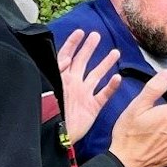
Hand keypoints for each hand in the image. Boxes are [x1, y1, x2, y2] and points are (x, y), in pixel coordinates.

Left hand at [55, 29, 121, 145]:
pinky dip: (112, 86)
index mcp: (62, 78)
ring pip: (97, 75)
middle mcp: (74, 83)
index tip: (80, 32)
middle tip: (96, 36)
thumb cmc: (49, 112)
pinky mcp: (93, 107)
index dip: (73, 43)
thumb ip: (58, 71)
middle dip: (89, 48)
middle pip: (83, 61)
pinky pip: (104, 94)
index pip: (67, 55)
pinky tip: (118, 78)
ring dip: (105, 63)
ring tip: (115, 52)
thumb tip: (67, 57)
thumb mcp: (51, 87)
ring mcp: (84, 95)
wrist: (56, 134)